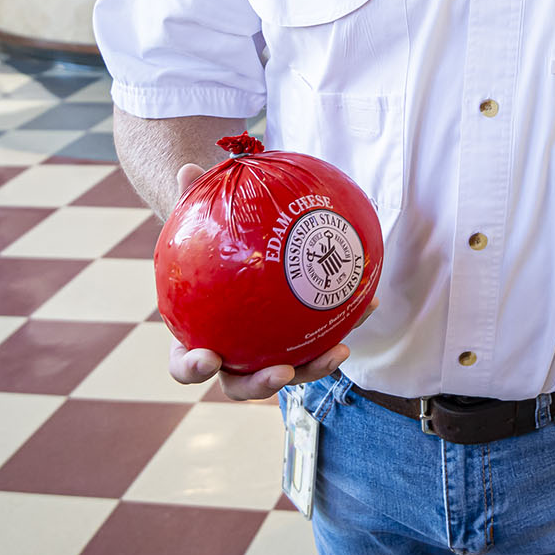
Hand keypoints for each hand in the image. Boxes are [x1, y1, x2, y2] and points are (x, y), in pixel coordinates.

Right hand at [161, 162, 370, 401]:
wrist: (230, 251)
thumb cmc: (209, 241)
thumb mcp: (198, 220)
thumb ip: (191, 199)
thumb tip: (187, 168)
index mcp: (195, 335)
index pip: (186, 362)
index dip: (193, 367)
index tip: (207, 359)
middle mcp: (229, 352)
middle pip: (240, 383)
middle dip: (260, 385)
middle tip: (281, 372)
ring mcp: (264, 352)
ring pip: (288, 371)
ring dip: (313, 368)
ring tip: (339, 351)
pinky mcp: (297, 340)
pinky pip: (319, 338)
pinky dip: (343, 325)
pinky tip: (368, 304)